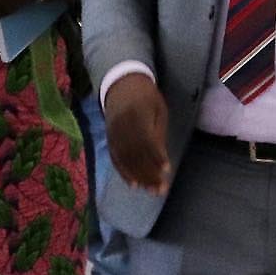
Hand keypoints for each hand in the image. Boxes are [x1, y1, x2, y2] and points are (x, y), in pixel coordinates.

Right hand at [104, 72, 170, 194]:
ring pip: (125, 159)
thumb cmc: (147, 97)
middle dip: (148, 173)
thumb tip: (161, 160)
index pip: (147, 140)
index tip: (167, 170)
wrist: (122, 84)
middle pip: (136, 153)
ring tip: (149, 190)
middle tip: (160, 190)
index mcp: (138, 113)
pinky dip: (124, 173)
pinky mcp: (109, 138)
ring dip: (138, 177)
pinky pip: (115, 158)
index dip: (157, 156)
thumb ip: (158, 133)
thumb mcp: (158, 110)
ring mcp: (113, 133)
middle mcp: (123, 125)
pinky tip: (132, 184)